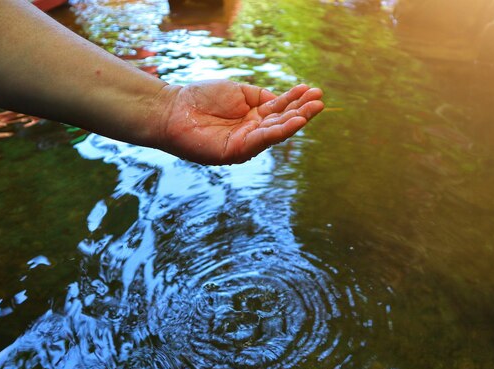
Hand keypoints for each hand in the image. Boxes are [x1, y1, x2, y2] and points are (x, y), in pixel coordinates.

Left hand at [154, 80, 323, 164]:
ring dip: (296, 122)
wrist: (172, 109)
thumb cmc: (201, 98)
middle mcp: (252, 131)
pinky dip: (278, 131)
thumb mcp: (238, 91)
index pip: (279, 109)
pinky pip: (261, 141)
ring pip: (275, 133)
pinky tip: (293, 121)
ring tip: (313, 110)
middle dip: (302, 111)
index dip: (295, 100)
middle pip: (282, 122)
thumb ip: (261, 97)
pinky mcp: (236, 152)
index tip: (312, 90)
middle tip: (320, 100)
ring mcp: (245, 143)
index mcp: (252, 116)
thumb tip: (283, 101)